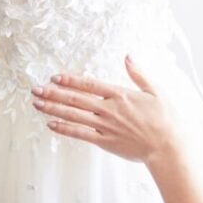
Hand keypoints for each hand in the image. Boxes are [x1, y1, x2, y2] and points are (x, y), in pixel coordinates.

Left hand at [31, 55, 179, 164]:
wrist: (166, 146)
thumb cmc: (165, 118)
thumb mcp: (155, 91)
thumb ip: (138, 74)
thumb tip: (128, 56)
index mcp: (120, 94)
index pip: (90, 85)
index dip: (71, 80)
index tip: (55, 77)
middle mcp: (109, 109)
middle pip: (76, 99)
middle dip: (54, 93)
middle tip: (36, 89)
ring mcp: (105, 126)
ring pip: (74, 115)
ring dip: (53, 109)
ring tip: (37, 104)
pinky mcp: (104, 141)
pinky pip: (80, 134)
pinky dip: (64, 129)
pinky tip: (51, 124)